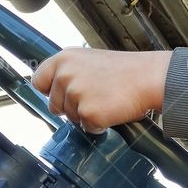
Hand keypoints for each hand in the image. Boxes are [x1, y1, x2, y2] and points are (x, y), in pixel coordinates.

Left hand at [31, 48, 171, 132]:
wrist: (148, 78)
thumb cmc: (124, 71)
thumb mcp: (89, 61)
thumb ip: (69, 72)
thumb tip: (55, 90)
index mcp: (64, 59)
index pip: (38, 81)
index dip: (50, 92)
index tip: (61, 95)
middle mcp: (65, 75)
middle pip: (54, 105)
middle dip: (71, 107)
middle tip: (95, 97)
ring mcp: (75, 95)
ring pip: (71, 118)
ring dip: (87, 115)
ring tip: (106, 100)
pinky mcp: (88, 113)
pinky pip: (87, 128)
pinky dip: (100, 125)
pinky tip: (112, 110)